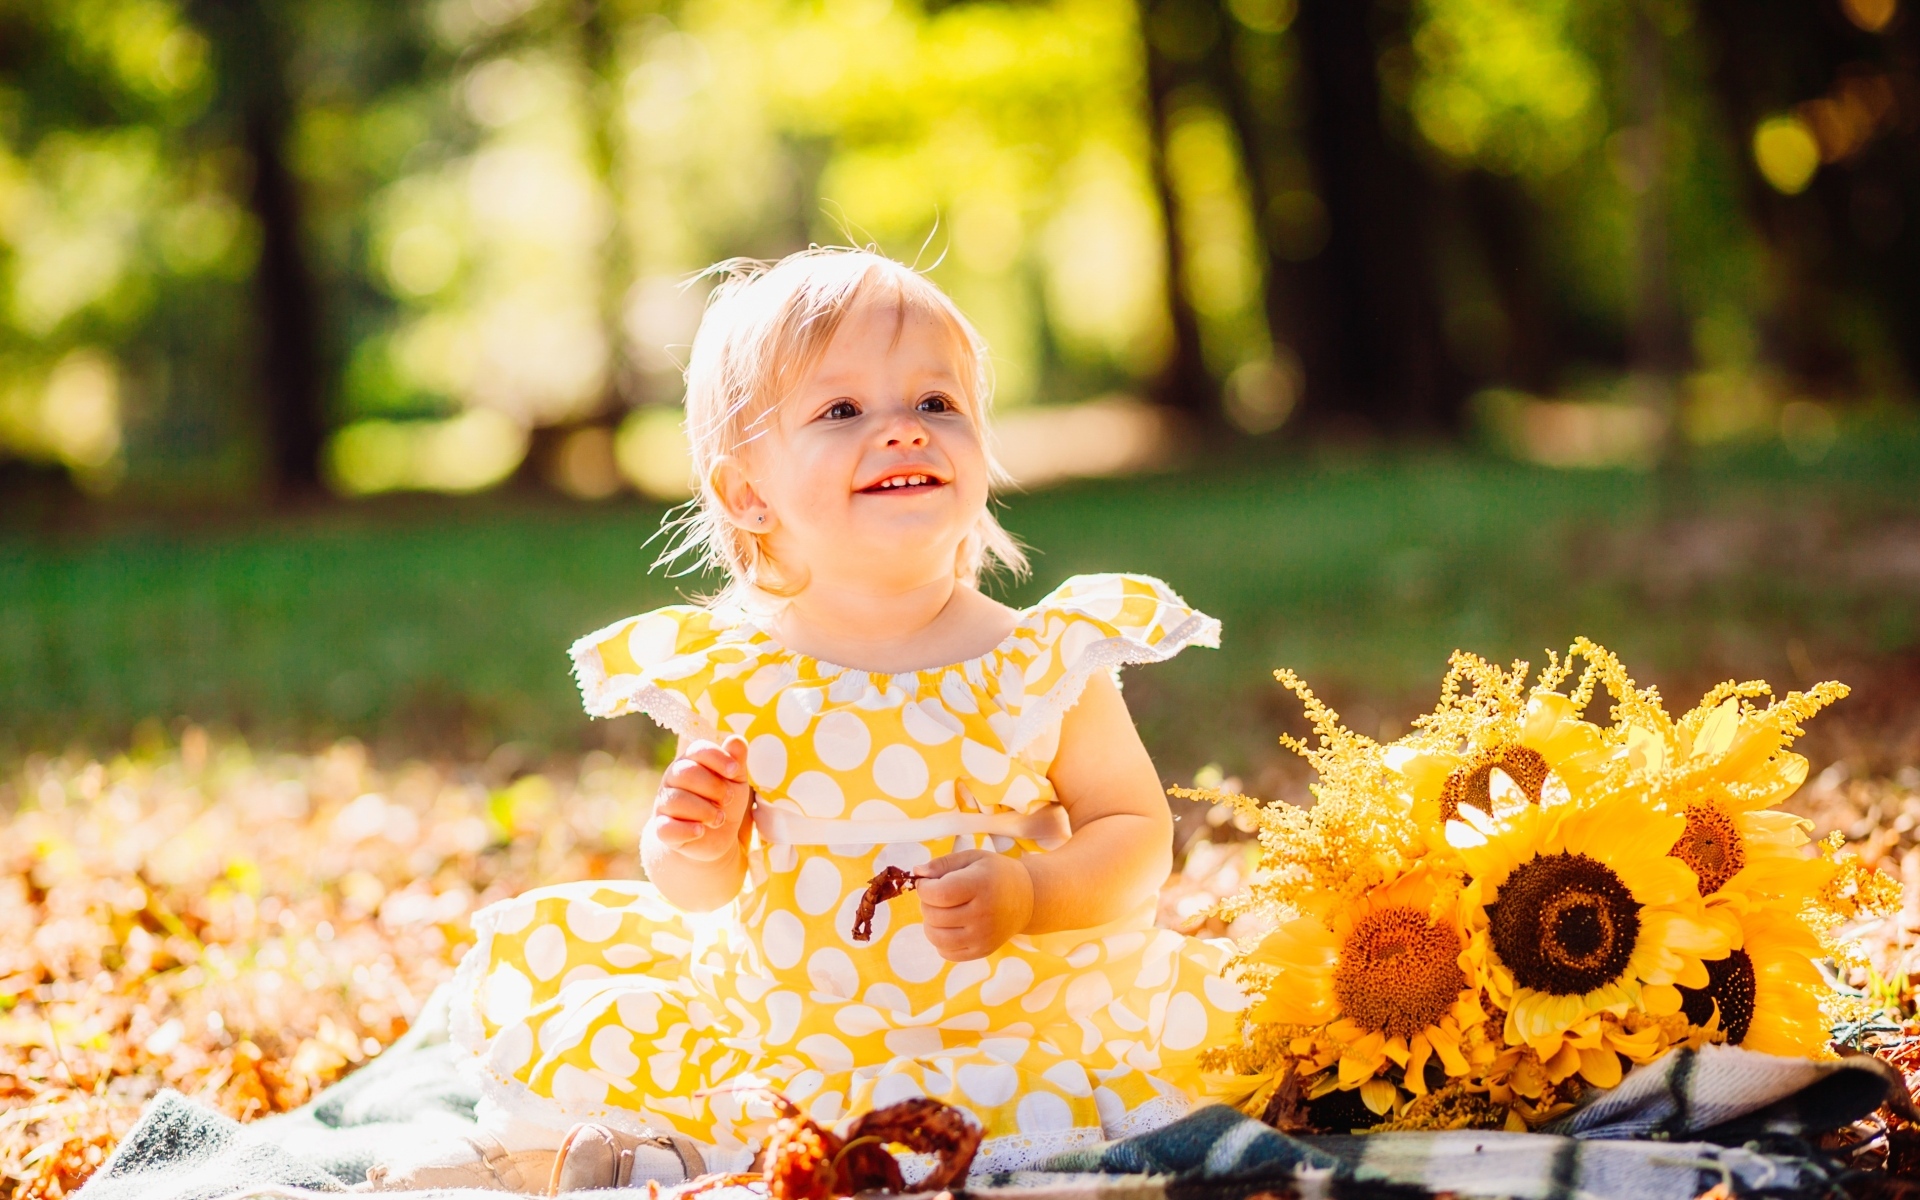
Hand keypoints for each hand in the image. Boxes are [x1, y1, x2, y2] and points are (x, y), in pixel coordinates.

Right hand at [648, 736, 751, 862]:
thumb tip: (736, 740)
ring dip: (705, 811)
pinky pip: (666, 828)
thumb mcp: (736, 781)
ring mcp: (664, 804)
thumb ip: (737, 760)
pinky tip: (700, 830)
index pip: (697, 750)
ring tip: (719, 819)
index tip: (735, 770)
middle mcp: (672, 779)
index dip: (718, 758)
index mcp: (690, 761)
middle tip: (727, 800)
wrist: (716, 837)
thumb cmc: (724, 801)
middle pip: (686, 773)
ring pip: (677, 800)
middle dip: (713, 787)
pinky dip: (686, 829)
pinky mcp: (662, 829)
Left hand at [915, 850, 1033, 961]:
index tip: (927, 883)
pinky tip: (950, 926)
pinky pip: (946, 952)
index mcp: (981, 885)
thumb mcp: (972, 858)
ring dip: (930, 923)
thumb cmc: (995, 874)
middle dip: (926, 903)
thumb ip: (942, 864)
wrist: (1027, 899)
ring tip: (941, 911)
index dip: (924, 888)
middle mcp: (983, 914)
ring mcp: (983, 936)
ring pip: (936, 937)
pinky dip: (940, 940)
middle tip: (937, 895)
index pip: (938, 894)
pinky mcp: (982, 951)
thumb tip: (917, 872)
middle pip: (934, 915)